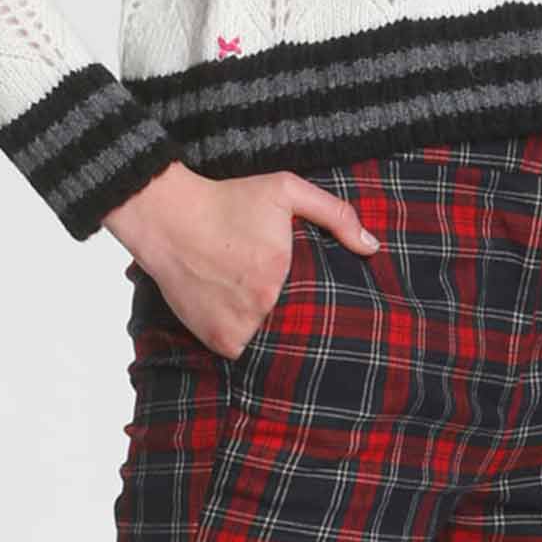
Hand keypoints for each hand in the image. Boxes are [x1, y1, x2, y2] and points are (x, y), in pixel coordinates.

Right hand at [102, 161, 381, 358]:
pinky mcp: (218, 342)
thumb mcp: (286, 190)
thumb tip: (372, 248)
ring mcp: (239, 327)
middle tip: (291, 303)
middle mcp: (263, 304)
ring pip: (274, 340)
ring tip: (261, 305)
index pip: (322, 298)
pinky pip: (246, 351)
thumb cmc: (229, 200)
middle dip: (299, 315)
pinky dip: (247, 339)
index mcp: (283, 270)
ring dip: (273, 329)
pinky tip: (240, 314)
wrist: (170, 219)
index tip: (321, 294)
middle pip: (299, 321)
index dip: (322, 297)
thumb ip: (335, 214)